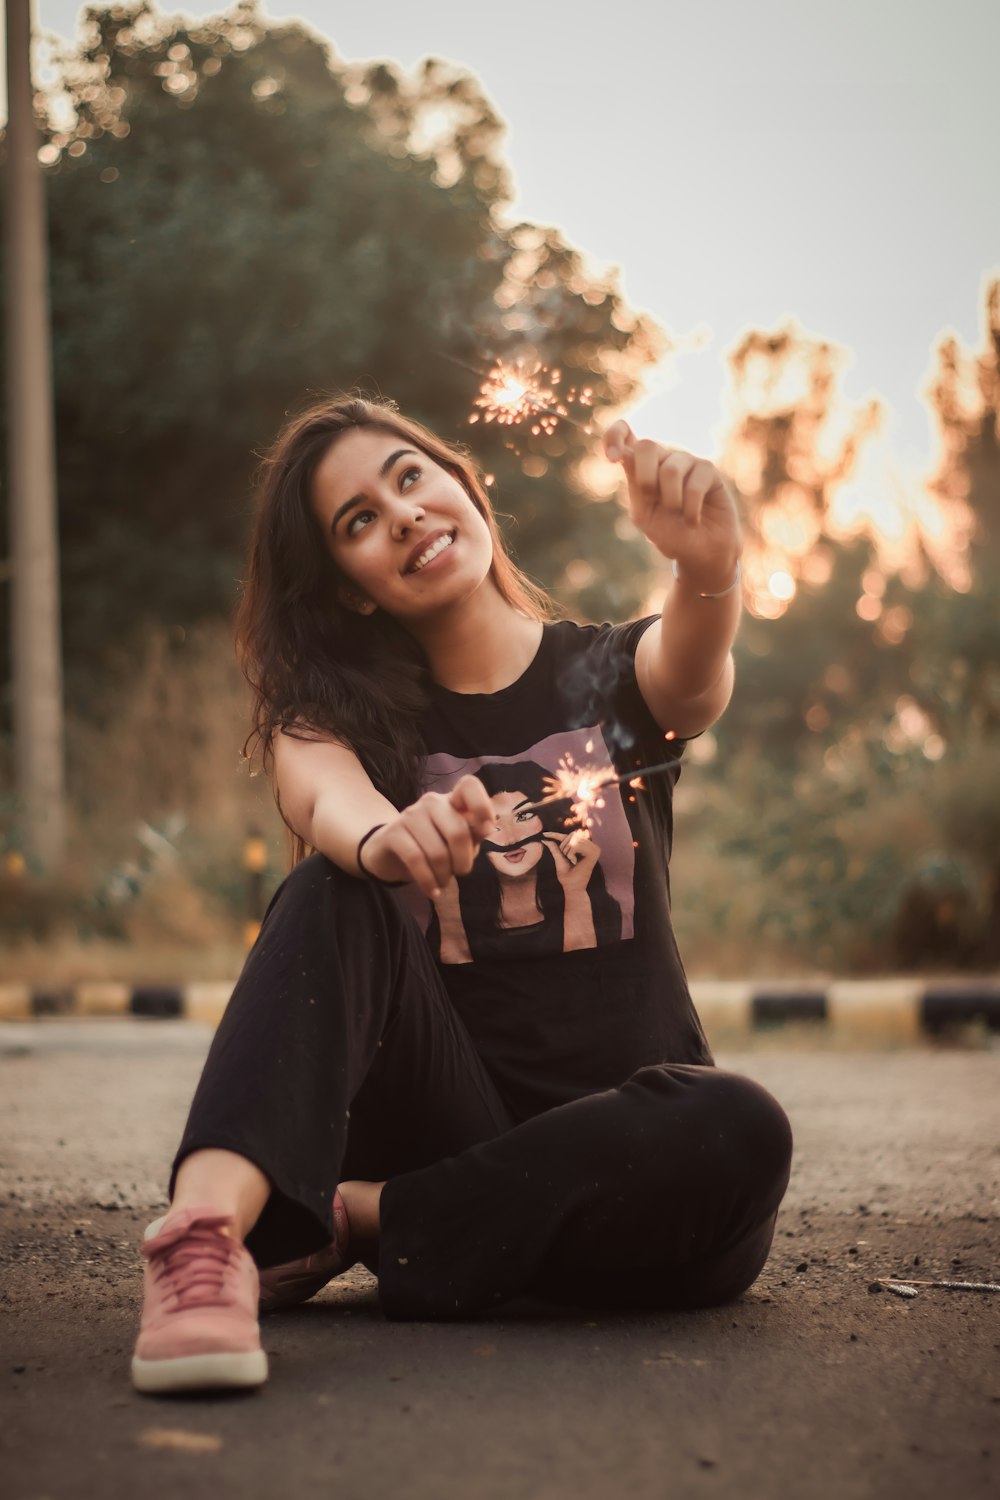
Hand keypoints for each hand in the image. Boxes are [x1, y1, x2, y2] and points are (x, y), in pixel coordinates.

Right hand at [359, 775, 494, 898]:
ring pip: (437, 852)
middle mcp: (432, 802)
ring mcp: (410, 815)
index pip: (469, 786)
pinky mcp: (393, 833)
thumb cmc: (432, 847)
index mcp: (452, 801)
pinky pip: (416, 860)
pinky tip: (432, 891)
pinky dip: (427, 881)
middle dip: (463, 862)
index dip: (482, 805)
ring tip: (442, 882)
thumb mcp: (457, 843)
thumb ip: (473, 834)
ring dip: (444, 876)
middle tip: (459, 873)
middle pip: (458, 832)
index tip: (487, 829)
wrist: (390, 854)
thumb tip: (488, 828)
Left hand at [543, 829, 599, 891]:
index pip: (570, 836)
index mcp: (586, 847)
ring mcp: (595, 848)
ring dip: (568, 851)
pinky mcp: (594, 852)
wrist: (572, 888)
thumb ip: (554, 848)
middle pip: (572, 835)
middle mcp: (592, 846)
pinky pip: (576, 845)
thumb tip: (544, 839)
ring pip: (574, 839)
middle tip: (569, 860)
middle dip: (564, 847)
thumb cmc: (567, 876)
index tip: (543, 834)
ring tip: (573, 862)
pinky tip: (575, 862)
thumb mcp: (559, 859)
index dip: (556, 834)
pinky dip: (571, 853)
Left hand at [603, 419, 741, 593]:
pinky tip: (693, 519)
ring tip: (678, 513)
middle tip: (653, 500)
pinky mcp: (708, 470)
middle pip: (647, 445)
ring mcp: (686, 461)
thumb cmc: (670, 533)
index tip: (611, 458)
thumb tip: (626, 453)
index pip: (624, 433)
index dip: (614, 436)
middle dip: (646, 479)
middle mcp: (663, 457)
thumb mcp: (644, 512)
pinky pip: (695, 484)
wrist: (699, 553)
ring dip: (671, 501)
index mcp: (641, 466)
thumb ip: (635, 484)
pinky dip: (690, 509)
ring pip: (671, 469)